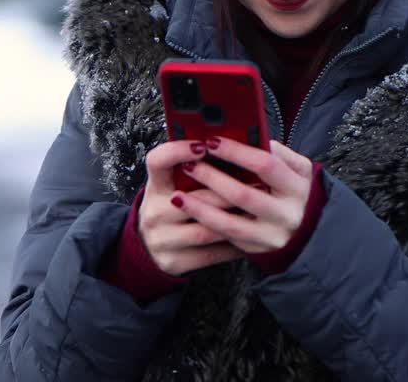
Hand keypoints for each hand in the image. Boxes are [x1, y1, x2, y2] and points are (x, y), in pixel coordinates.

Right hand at [139, 139, 246, 275]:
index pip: (158, 161)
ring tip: (259, 209)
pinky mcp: (173, 262)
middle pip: (195, 198)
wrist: (148, 248)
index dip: (178, 151)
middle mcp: (153, 212)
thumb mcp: (173, 186)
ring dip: (236, 220)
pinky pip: (211, 254)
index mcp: (154, 186)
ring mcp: (162, 239)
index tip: (204, 145)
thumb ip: (194, 170)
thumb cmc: (171, 208)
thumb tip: (232, 147)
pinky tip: (250, 235)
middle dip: (229, 190)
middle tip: (258, 182)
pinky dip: (233, 245)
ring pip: (206, 229)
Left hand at [175, 138, 314, 253]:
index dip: (236, 152)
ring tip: (177, 195)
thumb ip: (277, 152)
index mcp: (297, 187)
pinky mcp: (258, 250)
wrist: (307, 229)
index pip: (265, 165)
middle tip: (189, 165)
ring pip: (230, 223)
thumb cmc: (293, 189)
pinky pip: (227, 238)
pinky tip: (190, 213)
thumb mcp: (296, 168)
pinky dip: (206, 224)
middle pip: (243, 195)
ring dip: (200, 208)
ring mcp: (273, 236)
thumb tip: (246, 134)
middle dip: (212, 178)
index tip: (211, 142)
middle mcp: (288, 214)